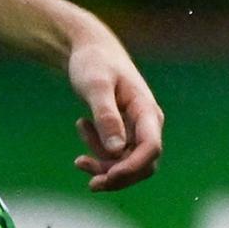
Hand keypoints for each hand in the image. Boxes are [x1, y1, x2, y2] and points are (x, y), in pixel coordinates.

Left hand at [63, 24, 162, 189]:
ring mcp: (137, 129)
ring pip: (127, 162)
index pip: (151, 148)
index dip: (132, 167)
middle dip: (116, 174)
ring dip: (103, 165)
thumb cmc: (94, 63)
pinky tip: (81, 126)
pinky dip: (97, 151)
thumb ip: (106, 116)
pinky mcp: (125, 130)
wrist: (90, 50)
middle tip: (86, 175)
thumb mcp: (96, 86)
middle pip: (142, 163)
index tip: (106, 177)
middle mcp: (147, 124)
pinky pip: (116, 153)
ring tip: (78, 156)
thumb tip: (115, 150)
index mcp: (147, 112)